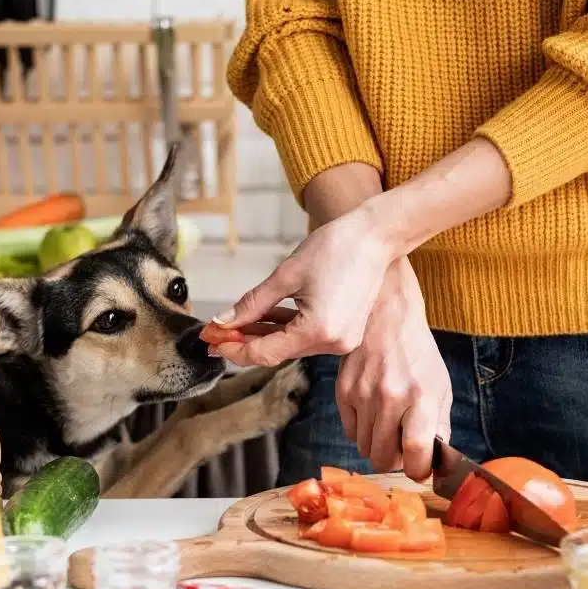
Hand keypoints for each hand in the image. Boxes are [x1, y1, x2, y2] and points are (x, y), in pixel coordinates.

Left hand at [212, 207, 395, 366]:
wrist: (376, 236)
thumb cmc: (335, 248)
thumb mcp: (286, 275)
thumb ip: (252, 303)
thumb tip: (223, 321)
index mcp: (318, 330)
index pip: (266, 353)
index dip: (235, 348)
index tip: (212, 340)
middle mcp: (333, 343)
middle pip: (278, 352)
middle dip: (245, 342)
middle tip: (215, 333)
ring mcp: (342, 340)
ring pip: (291, 345)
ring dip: (263, 335)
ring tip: (234, 325)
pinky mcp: (345, 332)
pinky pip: (306, 336)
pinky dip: (285, 329)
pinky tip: (262, 319)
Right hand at [337, 260, 451, 481]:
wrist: (386, 316)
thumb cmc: (417, 353)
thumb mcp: (440, 386)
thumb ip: (439, 426)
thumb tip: (435, 462)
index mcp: (421, 396)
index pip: (416, 452)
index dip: (418, 470)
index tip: (420, 468)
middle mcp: (390, 397)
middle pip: (383, 458)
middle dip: (395, 461)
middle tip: (402, 446)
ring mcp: (362, 395)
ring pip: (365, 448)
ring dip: (378, 445)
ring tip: (389, 425)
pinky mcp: (343, 391)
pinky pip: (350, 432)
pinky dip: (363, 430)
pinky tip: (373, 412)